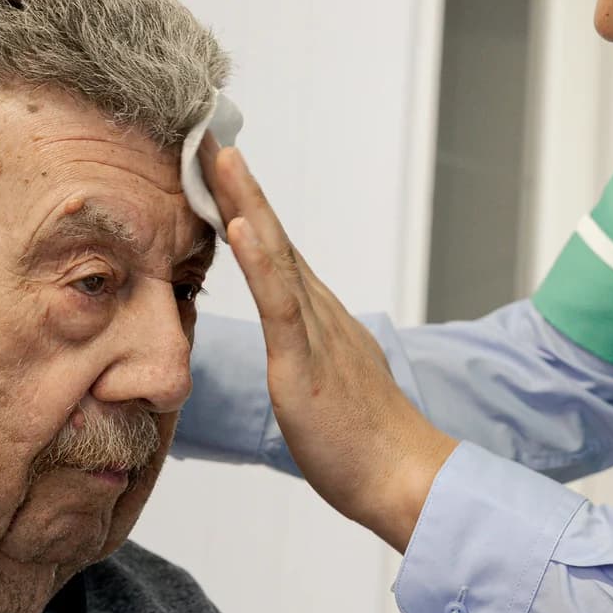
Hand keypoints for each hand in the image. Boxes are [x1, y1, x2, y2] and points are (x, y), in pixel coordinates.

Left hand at [202, 144, 457, 551]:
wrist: (404, 479)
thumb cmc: (363, 443)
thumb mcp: (322, 383)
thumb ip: (305, 351)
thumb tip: (288, 337)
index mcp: (318, 317)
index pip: (276, 248)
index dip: (246, 204)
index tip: (217, 162)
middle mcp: (319, 311)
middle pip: (274, 235)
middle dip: (240, 184)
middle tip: (209, 133)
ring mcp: (315, 333)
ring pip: (276, 255)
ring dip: (247, 202)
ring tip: (221, 157)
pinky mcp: (306, 363)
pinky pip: (281, 305)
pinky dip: (261, 261)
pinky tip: (240, 226)